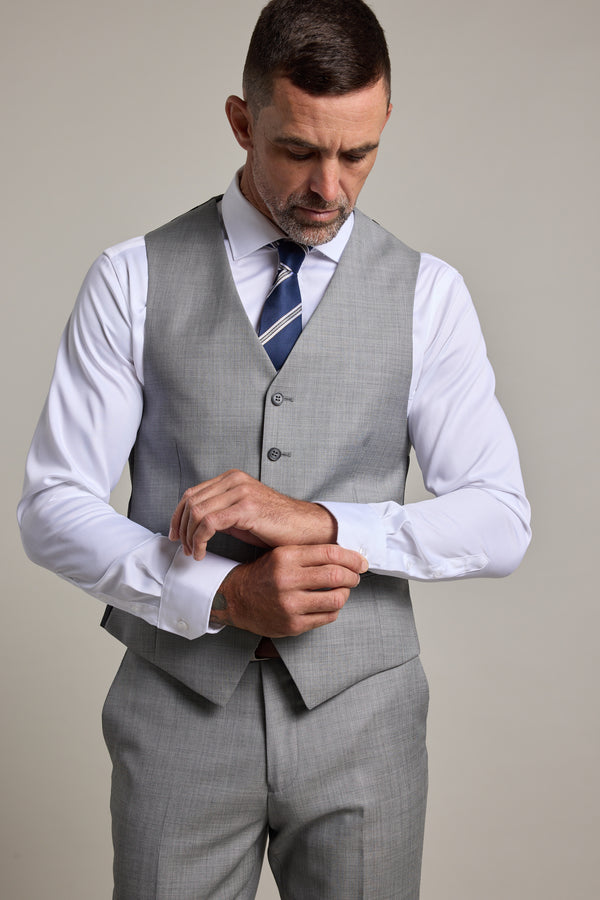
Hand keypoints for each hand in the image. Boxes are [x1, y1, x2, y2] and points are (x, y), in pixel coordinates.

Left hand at [169, 469, 336, 559]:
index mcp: (232, 478)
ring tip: (195, 553)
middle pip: (191, 502)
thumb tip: (193, 524)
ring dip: (190, 537)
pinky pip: (209, 523)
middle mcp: (235, 480)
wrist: (305, 528)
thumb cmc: (276, 525)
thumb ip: (219, 512)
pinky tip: (203, 553)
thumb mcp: (241, 514)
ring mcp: (241, 492)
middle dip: (182, 528)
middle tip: (184, 548)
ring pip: (197, 512)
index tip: (175, 535)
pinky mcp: (247, 508)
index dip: (178, 516)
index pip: (192, 493)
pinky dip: (200, 541)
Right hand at [209, 544, 367, 636]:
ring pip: (336, 599)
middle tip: (355, 577)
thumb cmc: (263, 574)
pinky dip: (334, 609)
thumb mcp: (281, 554)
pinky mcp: (292, 625)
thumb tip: (348, 555)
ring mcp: (289, 605)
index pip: (330, 554)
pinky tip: (328, 604)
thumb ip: (310, 553)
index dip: (352, 558)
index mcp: (285, 557)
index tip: (360, 562)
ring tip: (341, 591)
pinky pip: (327, 617)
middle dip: (352, 576)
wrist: (235, 599)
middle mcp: (287, 580)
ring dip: (345, 594)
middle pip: (336, 576)